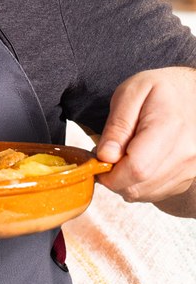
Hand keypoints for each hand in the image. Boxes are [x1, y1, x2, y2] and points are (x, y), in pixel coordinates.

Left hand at [96, 66, 195, 203]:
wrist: (193, 93)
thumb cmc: (160, 89)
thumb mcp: (130, 94)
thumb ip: (117, 125)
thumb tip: (105, 156)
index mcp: (169, 128)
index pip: (136, 169)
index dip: (109, 173)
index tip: (97, 161)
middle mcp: (186, 153)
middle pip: (140, 186)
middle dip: (113, 179)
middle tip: (105, 158)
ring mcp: (191, 167)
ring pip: (147, 193)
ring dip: (126, 183)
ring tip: (122, 157)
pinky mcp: (190, 175)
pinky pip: (158, 192)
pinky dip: (140, 184)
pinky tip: (137, 163)